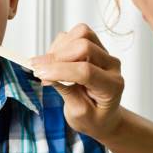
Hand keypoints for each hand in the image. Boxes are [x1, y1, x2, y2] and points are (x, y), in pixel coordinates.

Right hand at [30, 23, 124, 141]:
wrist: (104, 116)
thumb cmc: (93, 119)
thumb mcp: (78, 114)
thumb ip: (65, 91)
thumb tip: (45, 72)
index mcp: (112, 86)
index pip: (86, 71)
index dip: (59, 70)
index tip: (40, 74)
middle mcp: (112, 65)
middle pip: (84, 46)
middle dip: (57, 57)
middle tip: (39, 70)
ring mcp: (105, 53)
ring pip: (82, 33)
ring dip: (59, 47)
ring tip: (48, 65)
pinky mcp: (96, 46)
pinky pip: (77, 34)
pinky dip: (60, 44)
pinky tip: (54, 61)